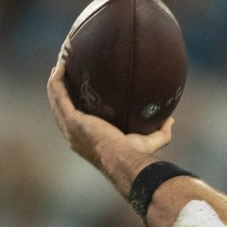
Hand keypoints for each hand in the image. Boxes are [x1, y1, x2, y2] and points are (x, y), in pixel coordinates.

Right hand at [46, 58, 172, 174]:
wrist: (125, 161)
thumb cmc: (135, 156)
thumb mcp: (149, 142)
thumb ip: (161, 132)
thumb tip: (170, 119)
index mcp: (87, 141)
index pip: (76, 122)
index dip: (74, 107)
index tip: (79, 91)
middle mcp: (74, 136)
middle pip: (61, 110)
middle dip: (61, 91)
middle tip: (65, 73)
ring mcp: (70, 128)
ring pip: (56, 100)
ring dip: (55, 82)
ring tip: (60, 65)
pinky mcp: (72, 119)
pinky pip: (59, 95)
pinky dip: (57, 81)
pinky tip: (60, 66)